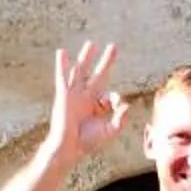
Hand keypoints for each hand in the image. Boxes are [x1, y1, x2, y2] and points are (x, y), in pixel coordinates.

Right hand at [46, 42, 128, 162]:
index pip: (110, 95)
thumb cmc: (88, 141)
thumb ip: (121, 119)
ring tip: (91, 44)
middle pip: (98, 74)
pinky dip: (61, 64)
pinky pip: (62, 77)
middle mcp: (86, 97)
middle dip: (106, 61)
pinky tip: (61, 52)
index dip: (115, 99)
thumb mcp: (110, 130)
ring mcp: (74, 94)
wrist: (70, 147)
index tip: (117, 105)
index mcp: (96, 105)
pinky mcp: (64, 95)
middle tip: (113, 46)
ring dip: (86, 57)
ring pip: (81, 71)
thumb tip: (128, 105)